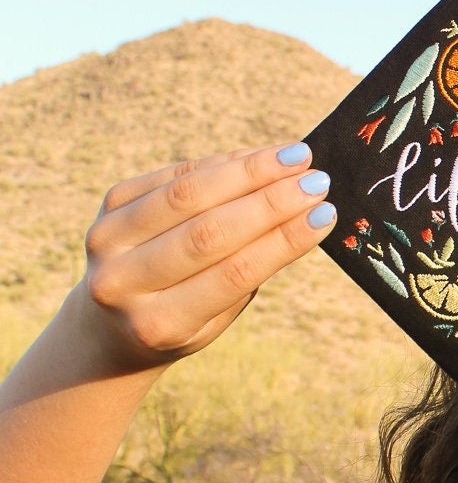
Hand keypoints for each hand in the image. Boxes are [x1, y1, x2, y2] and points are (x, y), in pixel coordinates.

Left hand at [76, 141, 336, 372]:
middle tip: (318, 181)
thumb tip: (304, 210)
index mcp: (158, 325)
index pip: (233, 274)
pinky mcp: (107, 206)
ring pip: (188, 195)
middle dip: (270, 202)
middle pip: (209, 232)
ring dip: (249, 170)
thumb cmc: (181, 321)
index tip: (326, 214)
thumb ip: (249, 269)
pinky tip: (259, 156)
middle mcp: (123, 283)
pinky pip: (173, 175)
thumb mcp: (214, 316)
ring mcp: (108, 240)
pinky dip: (221, 163)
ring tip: (296, 157)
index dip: (282, 240)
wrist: (106, 326)